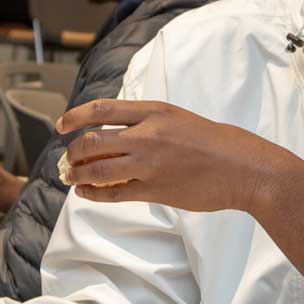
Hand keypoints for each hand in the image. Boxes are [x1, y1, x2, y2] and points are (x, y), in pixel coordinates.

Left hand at [58, 99, 284, 213]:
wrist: (242, 168)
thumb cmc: (214, 143)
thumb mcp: (178, 119)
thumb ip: (147, 123)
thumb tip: (114, 133)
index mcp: (155, 111)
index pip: (101, 109)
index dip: (74, 116)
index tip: (60, 125)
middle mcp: (148, 135)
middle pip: (92, 140)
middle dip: (72, 152)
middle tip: (67, 159)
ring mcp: (150, 163)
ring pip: (97, 169)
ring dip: (77, 174)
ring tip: (70, 178)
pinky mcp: (154, 190)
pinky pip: (113, 192)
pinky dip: (93, 194)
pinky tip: (85, 193)